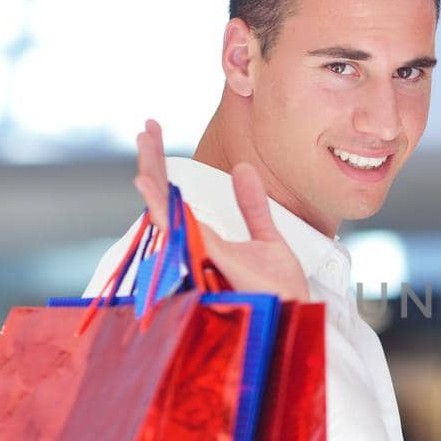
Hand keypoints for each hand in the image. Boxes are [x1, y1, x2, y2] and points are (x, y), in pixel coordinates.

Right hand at [133, 119, 308, 301]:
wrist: (296, 313)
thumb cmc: (280, 289)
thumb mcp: (267, 237)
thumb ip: (253, 205)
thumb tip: (243, 168)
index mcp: (206, 239)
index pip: (176, 199)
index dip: (164, 168)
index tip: (156, 133)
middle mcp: (195, 246)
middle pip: (164, 200)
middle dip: (153, 162)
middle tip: (146, 127)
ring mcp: (199, 253)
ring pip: (164, 210)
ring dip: (153, 175)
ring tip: (144, 142)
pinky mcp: (209, 258)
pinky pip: (179, 230)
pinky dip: (160, 207)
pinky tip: (146, 185)